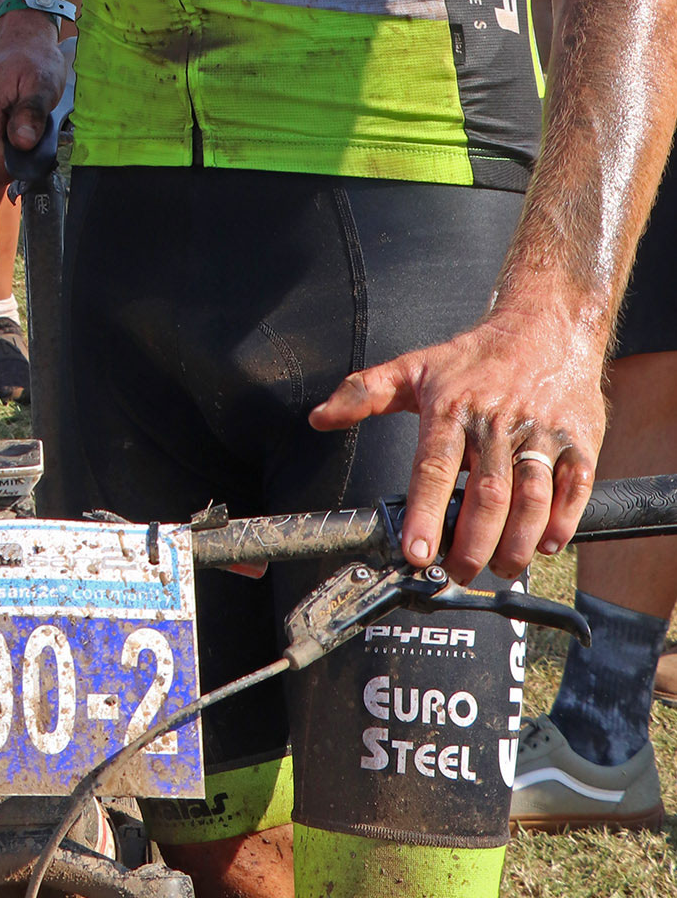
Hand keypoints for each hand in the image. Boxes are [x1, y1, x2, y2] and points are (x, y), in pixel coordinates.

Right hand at [0, 11, 64, 186]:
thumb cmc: (32, 60)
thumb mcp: (43, 84)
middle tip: (25, 130)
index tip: (33, 143)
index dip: (20, 164)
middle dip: (9, 159)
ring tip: (12, 123)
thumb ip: (32, 114)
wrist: (15, 39)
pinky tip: (0, 124)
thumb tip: (22, 143)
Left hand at [308, 290, 606, 578]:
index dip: (425, 514)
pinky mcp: (579, 441)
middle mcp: (496, 422)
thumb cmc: (476, 356)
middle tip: (457, 571)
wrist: (544, 325)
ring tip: (498, 566)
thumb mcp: (414, 366)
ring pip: (532, 498)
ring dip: (516, 544)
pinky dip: (562, 523)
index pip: (434, 467)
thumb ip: (363, 394)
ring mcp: (541, 433)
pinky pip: (573, 490)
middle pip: (487, 495)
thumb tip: (319, 417)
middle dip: (472, 544)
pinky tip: (544, 542)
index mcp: (452, 408)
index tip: (416, 552)